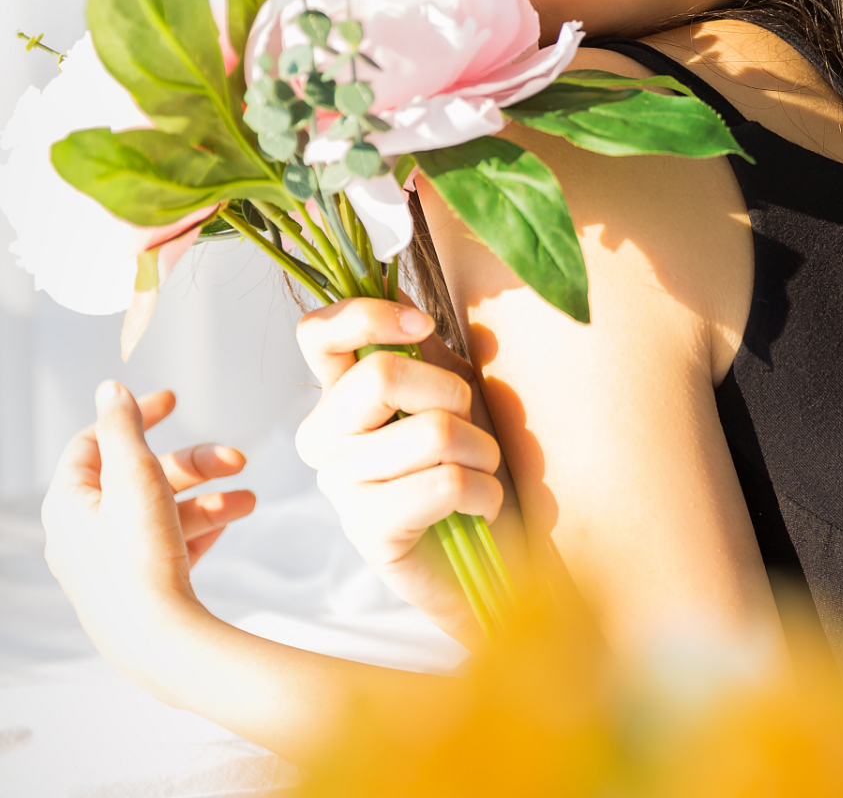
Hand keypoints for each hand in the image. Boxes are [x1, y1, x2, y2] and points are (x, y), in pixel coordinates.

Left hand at [42, 383, 256, 681]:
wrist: (155, 641)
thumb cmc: (139, 561)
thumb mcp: (134, 477)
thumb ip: (124, 427)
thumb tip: (110, 389)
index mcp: (69, 502)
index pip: (95, 442)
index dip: (136, 416)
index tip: (174, 402)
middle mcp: (83, 531)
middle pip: (141, 476)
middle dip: (195, 465)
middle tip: (237, 458)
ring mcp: (111, 561)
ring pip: (163, 511)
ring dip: (210, 498)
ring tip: (249, 501)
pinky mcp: (139, 585)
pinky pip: (171, 543)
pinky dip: (202, 528)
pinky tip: (232, 523)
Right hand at [294, 298, 505, 646]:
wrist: (496, 559)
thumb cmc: (473, 468)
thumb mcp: (455, 396)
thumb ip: (431, 353)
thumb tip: (421, 313)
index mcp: (339, 398)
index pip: (317, 333)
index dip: (368, 315)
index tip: (422, 325)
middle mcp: (325, 440)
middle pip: (382, 376)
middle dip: (454, 395)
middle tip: (470, 429)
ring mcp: (340, 488)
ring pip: (432, 432)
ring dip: (482, 450)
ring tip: (481, 476)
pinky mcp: (371, 533)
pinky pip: (446, 483)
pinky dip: (485, 492)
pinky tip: (480, 509)